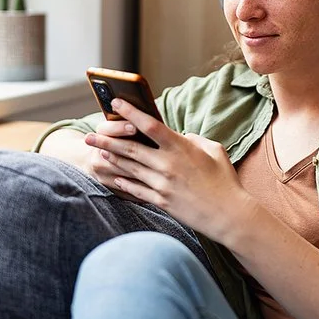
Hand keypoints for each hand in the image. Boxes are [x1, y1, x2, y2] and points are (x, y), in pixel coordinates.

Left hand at [84, 98, 258, 241]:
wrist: (229, 215)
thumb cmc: (225, 181)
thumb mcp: (214, 150)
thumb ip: (194, 139)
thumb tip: (181, 136)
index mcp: (181, 147)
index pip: (149, 125)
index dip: (130, 112)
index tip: (116, 103)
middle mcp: (167, 165)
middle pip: (130, 148)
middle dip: (107, 140)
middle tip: (90, 135)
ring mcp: (162, 185)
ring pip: (129, 168)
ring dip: (110, 159)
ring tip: (96, 153)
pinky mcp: (161, 201)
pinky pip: (136, 189)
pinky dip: (123, 182)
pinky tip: (113, 176)